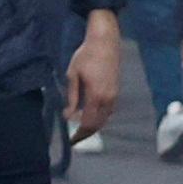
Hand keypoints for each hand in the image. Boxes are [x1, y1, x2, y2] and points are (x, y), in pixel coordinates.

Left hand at [64, 12, 120, 138]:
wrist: (104, 43)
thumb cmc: (85, 56)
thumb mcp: (72, 75)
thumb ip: (71, 98)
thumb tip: (67, 116)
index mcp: (96, 95)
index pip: (87, 123)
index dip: (79, 134)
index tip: (70, 140)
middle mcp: (107, 99)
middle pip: (97, 125)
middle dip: (85, 134)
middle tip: (73, 139)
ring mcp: (113, 96)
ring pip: (103, 119)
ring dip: (92, 127)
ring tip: (79, 130)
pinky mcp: (115, 92)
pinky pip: (107, 112)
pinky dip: (98, 118)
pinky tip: (89, 117)